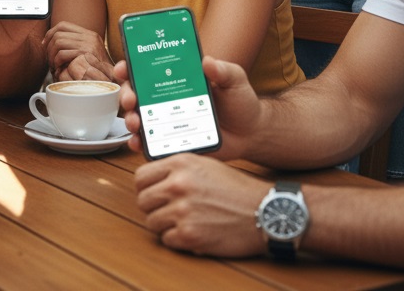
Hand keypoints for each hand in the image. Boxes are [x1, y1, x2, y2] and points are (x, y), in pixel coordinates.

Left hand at [43, 21, 115, 82]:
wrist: (114, 82)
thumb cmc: (101, 74)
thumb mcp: (90, 55)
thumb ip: (76, 47)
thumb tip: (55, 44)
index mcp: (89, 35)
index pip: (63, 25)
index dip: (50, 33)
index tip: (45, 44)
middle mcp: (89, 37)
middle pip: (58, 33)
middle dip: (49, 47)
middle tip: (49, 59)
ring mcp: (88, 44)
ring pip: (58, 42)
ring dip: (51, 55)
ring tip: (54, 66)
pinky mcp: (85, 54)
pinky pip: (62, 53)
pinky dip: (56, 62)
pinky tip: (59, 69)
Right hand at [114, 57, 261, 160]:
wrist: (251, 133)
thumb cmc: (241, 102)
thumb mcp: (234, 79)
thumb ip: (223, 70)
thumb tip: (207, 61)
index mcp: (177, 78)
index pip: (147, 68)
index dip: (130, 66)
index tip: (123, 67)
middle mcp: (167, 97)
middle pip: (136, 93)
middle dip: (126, 94)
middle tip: (131, 99)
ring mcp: (168, 120)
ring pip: (139, 117)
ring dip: (130, 118)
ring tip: (135, 122)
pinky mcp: (172, 140)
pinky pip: (151, 142)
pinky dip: (140, 142)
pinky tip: (139, 143)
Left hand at [135, 153, 268, 256]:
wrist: (262, 211)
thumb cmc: (236, 188)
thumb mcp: (204, 164)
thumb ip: (177, 168)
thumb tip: (154, 178)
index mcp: (180, 164)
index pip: (140, 176)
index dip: (145, 187)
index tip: (151, 192)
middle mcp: (178, 185)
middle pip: (143, 200)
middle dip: (153, 207)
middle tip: (166, 210)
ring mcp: (182, 211)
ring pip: (152, 222)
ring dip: (164, 224)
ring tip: (182, 221)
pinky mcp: (189, 235)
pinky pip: (167, 240)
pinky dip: (176, 239)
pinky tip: (192, 231)